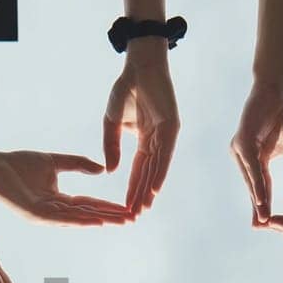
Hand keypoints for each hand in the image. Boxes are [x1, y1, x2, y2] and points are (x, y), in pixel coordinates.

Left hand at [0, 149, 133, 226]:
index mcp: (57, 200)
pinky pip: (61, 218)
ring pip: (78, 218)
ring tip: (121, 220)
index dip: (107, 206)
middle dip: (110, 216)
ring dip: (101, 220)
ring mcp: (44, 215)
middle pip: (87, 214)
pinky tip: (96, 221)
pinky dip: (80, 220)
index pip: (88, 204)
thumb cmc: (18, 164)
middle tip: (133, 218)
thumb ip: (77, 164)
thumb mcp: (55, 161)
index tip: (127, 207)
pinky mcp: (34, 214)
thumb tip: (100, 168)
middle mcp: (53, 211)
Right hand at [104, 42, 179, 214]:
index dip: (132, 188)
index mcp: (145, 140)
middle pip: (149, 173)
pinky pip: (165, 154)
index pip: (138, 169)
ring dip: (151, 188)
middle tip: (135, 216)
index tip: (126, 207)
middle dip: (141, 194)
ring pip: (157, 168)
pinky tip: (155, 188)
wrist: (138, 66)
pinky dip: (160, 172)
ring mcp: (166, 135)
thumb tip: (110, 172)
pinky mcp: (172, 127)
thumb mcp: (111, 123)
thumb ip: (111, 146)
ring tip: (143, 208)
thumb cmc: (125, 90)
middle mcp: (158, 140)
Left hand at [232, 78, 282, 223]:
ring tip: (263, 217)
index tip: (267, 224)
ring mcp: (241, 149)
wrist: (282, 91)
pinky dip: (256, 182)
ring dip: (257, 198)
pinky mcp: (242, 140)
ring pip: (251, 179)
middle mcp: (245, 156)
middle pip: (253, 187)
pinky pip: (251, 167)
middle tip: (261, 226)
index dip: (264, 204)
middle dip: (257, 207)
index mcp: (256, 160)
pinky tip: (260, 196)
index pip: (260, 186)